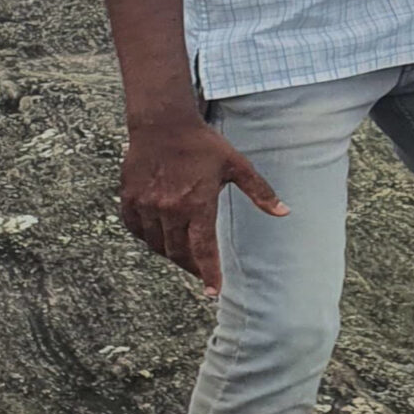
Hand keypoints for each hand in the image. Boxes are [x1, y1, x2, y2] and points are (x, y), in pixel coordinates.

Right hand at [116, 115, 288, 293]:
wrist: (162, 122)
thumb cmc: (202, 143)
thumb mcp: (237, 165)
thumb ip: (260, 192)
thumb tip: (284, 212)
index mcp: (196, 203)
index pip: (202, 250)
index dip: (208, 273)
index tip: (213, 291)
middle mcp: (169, 208)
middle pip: (179, 253)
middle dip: (192, 267)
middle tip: (202, 271)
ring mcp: (146, 205)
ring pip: (157, 245)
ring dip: (171, 254)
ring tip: (183, 253)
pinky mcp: (130, 199)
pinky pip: (137, 230)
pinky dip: (148, 238)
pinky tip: (159, 236)